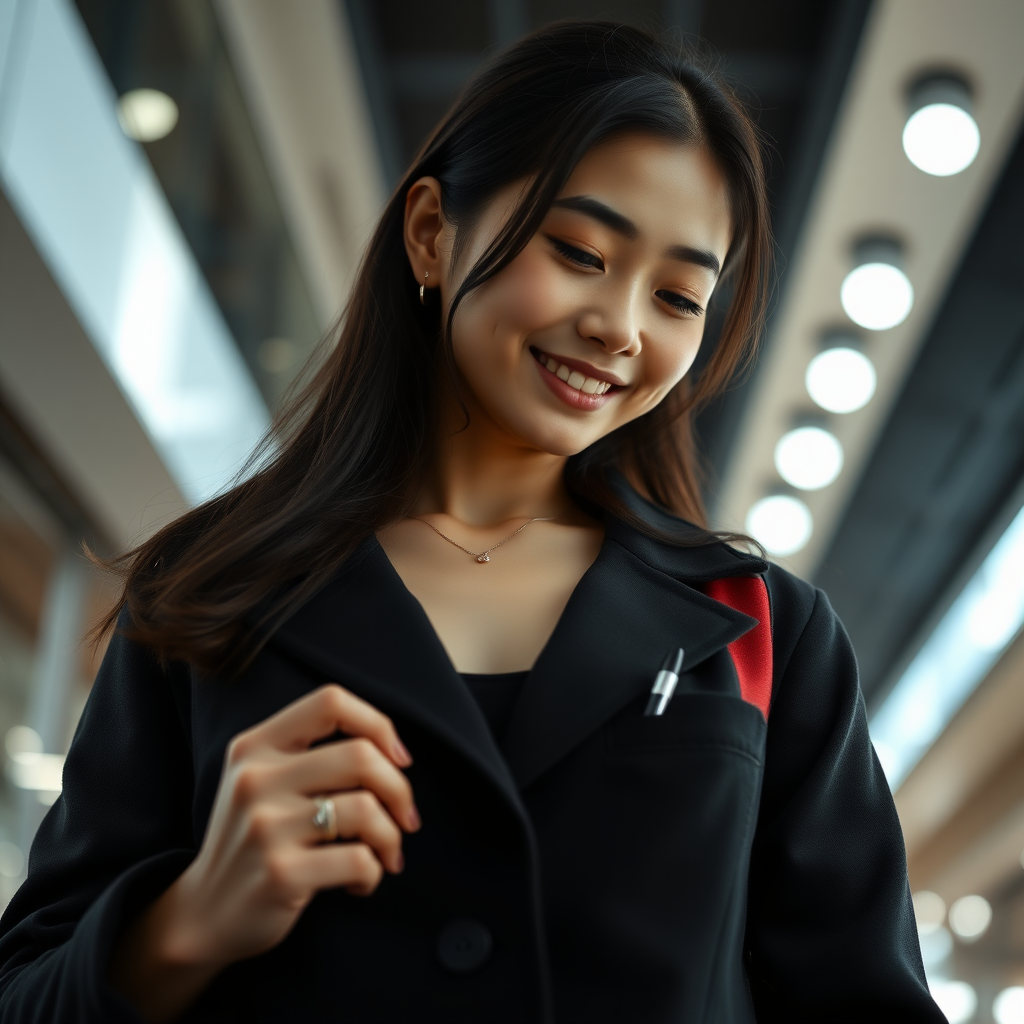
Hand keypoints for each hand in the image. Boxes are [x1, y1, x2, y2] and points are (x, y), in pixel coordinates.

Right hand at [111, 684, 418, 1021]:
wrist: (202, 916)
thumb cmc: (255, 840)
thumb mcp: (263, 781)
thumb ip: (312, 755)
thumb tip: (395, 754)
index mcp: (255, 746)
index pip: (330, 701)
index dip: (378, 725)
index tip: (398, 759)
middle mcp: (255, 779)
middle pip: (360, 755)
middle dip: (400, 789)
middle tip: (406, 818)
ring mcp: (265, 826)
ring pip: (366, 810)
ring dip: (391, 837)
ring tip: (385, 855)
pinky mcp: (279, 873)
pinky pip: (358, 860)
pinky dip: (373, 873)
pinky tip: (359, 883)